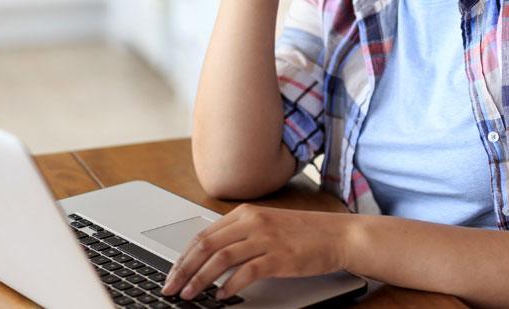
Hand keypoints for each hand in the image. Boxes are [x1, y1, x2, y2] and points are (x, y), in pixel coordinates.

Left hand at [161, 204, 349, 300]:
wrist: (338, 235)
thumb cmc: (305, 233)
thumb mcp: (267, 226)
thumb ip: (240, 235)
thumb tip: (210, 256)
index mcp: (246, 213)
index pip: (203, 234)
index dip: (183, 257)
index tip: (172, 274)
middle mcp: (253, 221)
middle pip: (206, 245)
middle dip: (183, 269)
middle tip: (170, 287)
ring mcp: (266, 238)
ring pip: (221, 258)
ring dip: (200, 279)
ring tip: (189, 295)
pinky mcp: (279, 257)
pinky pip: (246, 272)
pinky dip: (230, 285)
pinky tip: (221, 296)